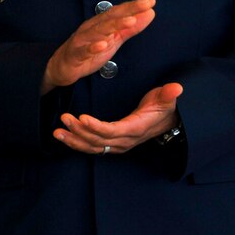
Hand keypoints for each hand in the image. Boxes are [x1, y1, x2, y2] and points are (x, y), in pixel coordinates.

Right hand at [41, 0, 155, 93]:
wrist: (63, 66)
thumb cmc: (89, 50)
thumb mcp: (113, 40)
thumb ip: (130, 28)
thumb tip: (149, 13)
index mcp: (101, 23)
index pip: (119, 12)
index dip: (134, 6)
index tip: (150, 1)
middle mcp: (91, 28)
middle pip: (110, 17)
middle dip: (128, 10)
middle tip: (145, 5)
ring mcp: (82, 41)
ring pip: (98, 31)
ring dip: (114, 25)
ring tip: (129, 21)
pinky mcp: (75, 55)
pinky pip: (84, 51)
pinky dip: (92, 47)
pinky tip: (102, 45)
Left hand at [53, 82, 182, 154]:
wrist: (167, 123)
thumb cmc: (164, 108)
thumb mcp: (166, 100)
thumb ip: (168, 94)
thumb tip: (177, 88)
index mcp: (134, 129)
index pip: (112, 131)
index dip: (96, 127)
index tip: (82, 118)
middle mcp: (124, 141)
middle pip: (98, 140)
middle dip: (79, 131)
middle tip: (64, 118)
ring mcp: (117, 145)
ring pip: (92, 146)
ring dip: (74, 140)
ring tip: (57, 132)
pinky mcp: (112, 144)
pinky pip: (92, 147)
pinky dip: (76, 143)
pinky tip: (63, 136)